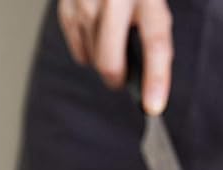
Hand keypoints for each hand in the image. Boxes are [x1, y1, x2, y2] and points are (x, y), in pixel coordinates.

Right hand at [57, 0, 172, 113]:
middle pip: (110, 63)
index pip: (154, 42)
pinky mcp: (67, 8)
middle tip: (124, 78)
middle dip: (118, 79)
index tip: (153, 107)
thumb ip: (152, 27)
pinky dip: (88, 51)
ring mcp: (85, 2)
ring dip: (104, 60)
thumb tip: (150, 75)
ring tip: (112, 37)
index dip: (155, 78)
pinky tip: (96, 31)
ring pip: (93, 60)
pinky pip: (78, 51)